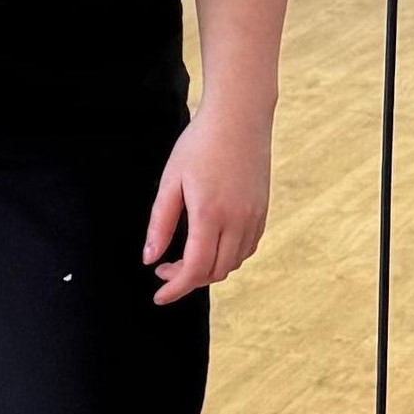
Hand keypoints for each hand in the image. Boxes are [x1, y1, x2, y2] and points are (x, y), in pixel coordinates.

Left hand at [143, 99, 273, 305]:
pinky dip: (228, 257)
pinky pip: (247, 248)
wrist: (240, 117)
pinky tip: (211, 244)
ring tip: (185, 257)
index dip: (176, 288)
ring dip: (209, 269)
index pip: (195, 269)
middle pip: (215, 272)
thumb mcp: (171, 181)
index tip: (159, 296)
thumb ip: (160, 224)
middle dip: (188, 279)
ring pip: (233, 263)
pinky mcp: (263, 211)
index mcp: (210, 215)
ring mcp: (254, 217)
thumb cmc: (200, 144)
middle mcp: (237, 221)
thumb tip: (150, 259)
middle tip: (165, 269)